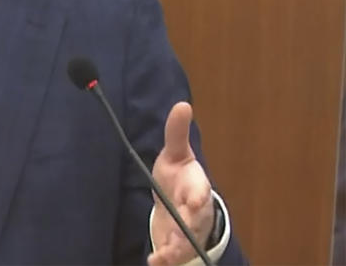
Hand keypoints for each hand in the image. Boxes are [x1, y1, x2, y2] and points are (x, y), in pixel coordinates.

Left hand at [147, 102, 214, 265]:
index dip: (198, 197)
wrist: (181, 202)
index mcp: (196, 186)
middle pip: (195, 222)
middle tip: (180, 233)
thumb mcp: (175, 154)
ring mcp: (189, 230)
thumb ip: (176, 133)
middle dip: (188, 228)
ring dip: (175, 250)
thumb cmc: (178, 176)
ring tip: (162, 258)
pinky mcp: (179, 244)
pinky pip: (176, 255)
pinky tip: (153, 262)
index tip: (193, 202)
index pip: (200, 192)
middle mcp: (196, 212)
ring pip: (186, 243)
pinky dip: (166, 259)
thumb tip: (183, 104)